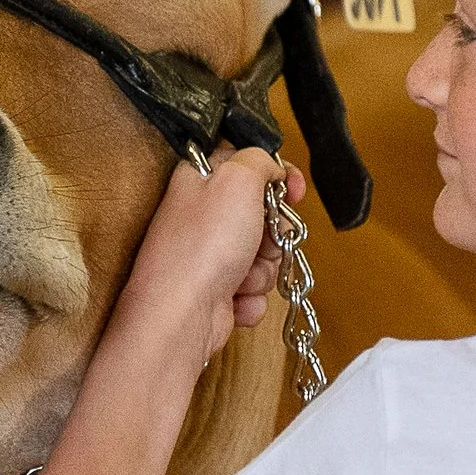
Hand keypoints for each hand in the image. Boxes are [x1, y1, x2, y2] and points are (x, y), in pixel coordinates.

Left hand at [113, 146, 304, 373]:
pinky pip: (254, 288)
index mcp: (200, 180)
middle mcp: (201, 217)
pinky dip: (251, 296)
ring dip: (263, 269)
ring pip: (264, 256)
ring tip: (240, 275)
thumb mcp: (237, 179)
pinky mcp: (216, 291)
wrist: (181, 315)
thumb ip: (258, 159)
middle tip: (262, 239)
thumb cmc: (201, 248)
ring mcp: (209, 256)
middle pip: (264, 215)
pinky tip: (233, 298)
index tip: (293, 191)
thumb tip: (272, 166)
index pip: (247, 165)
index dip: (277, 177)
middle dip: (273, 233)